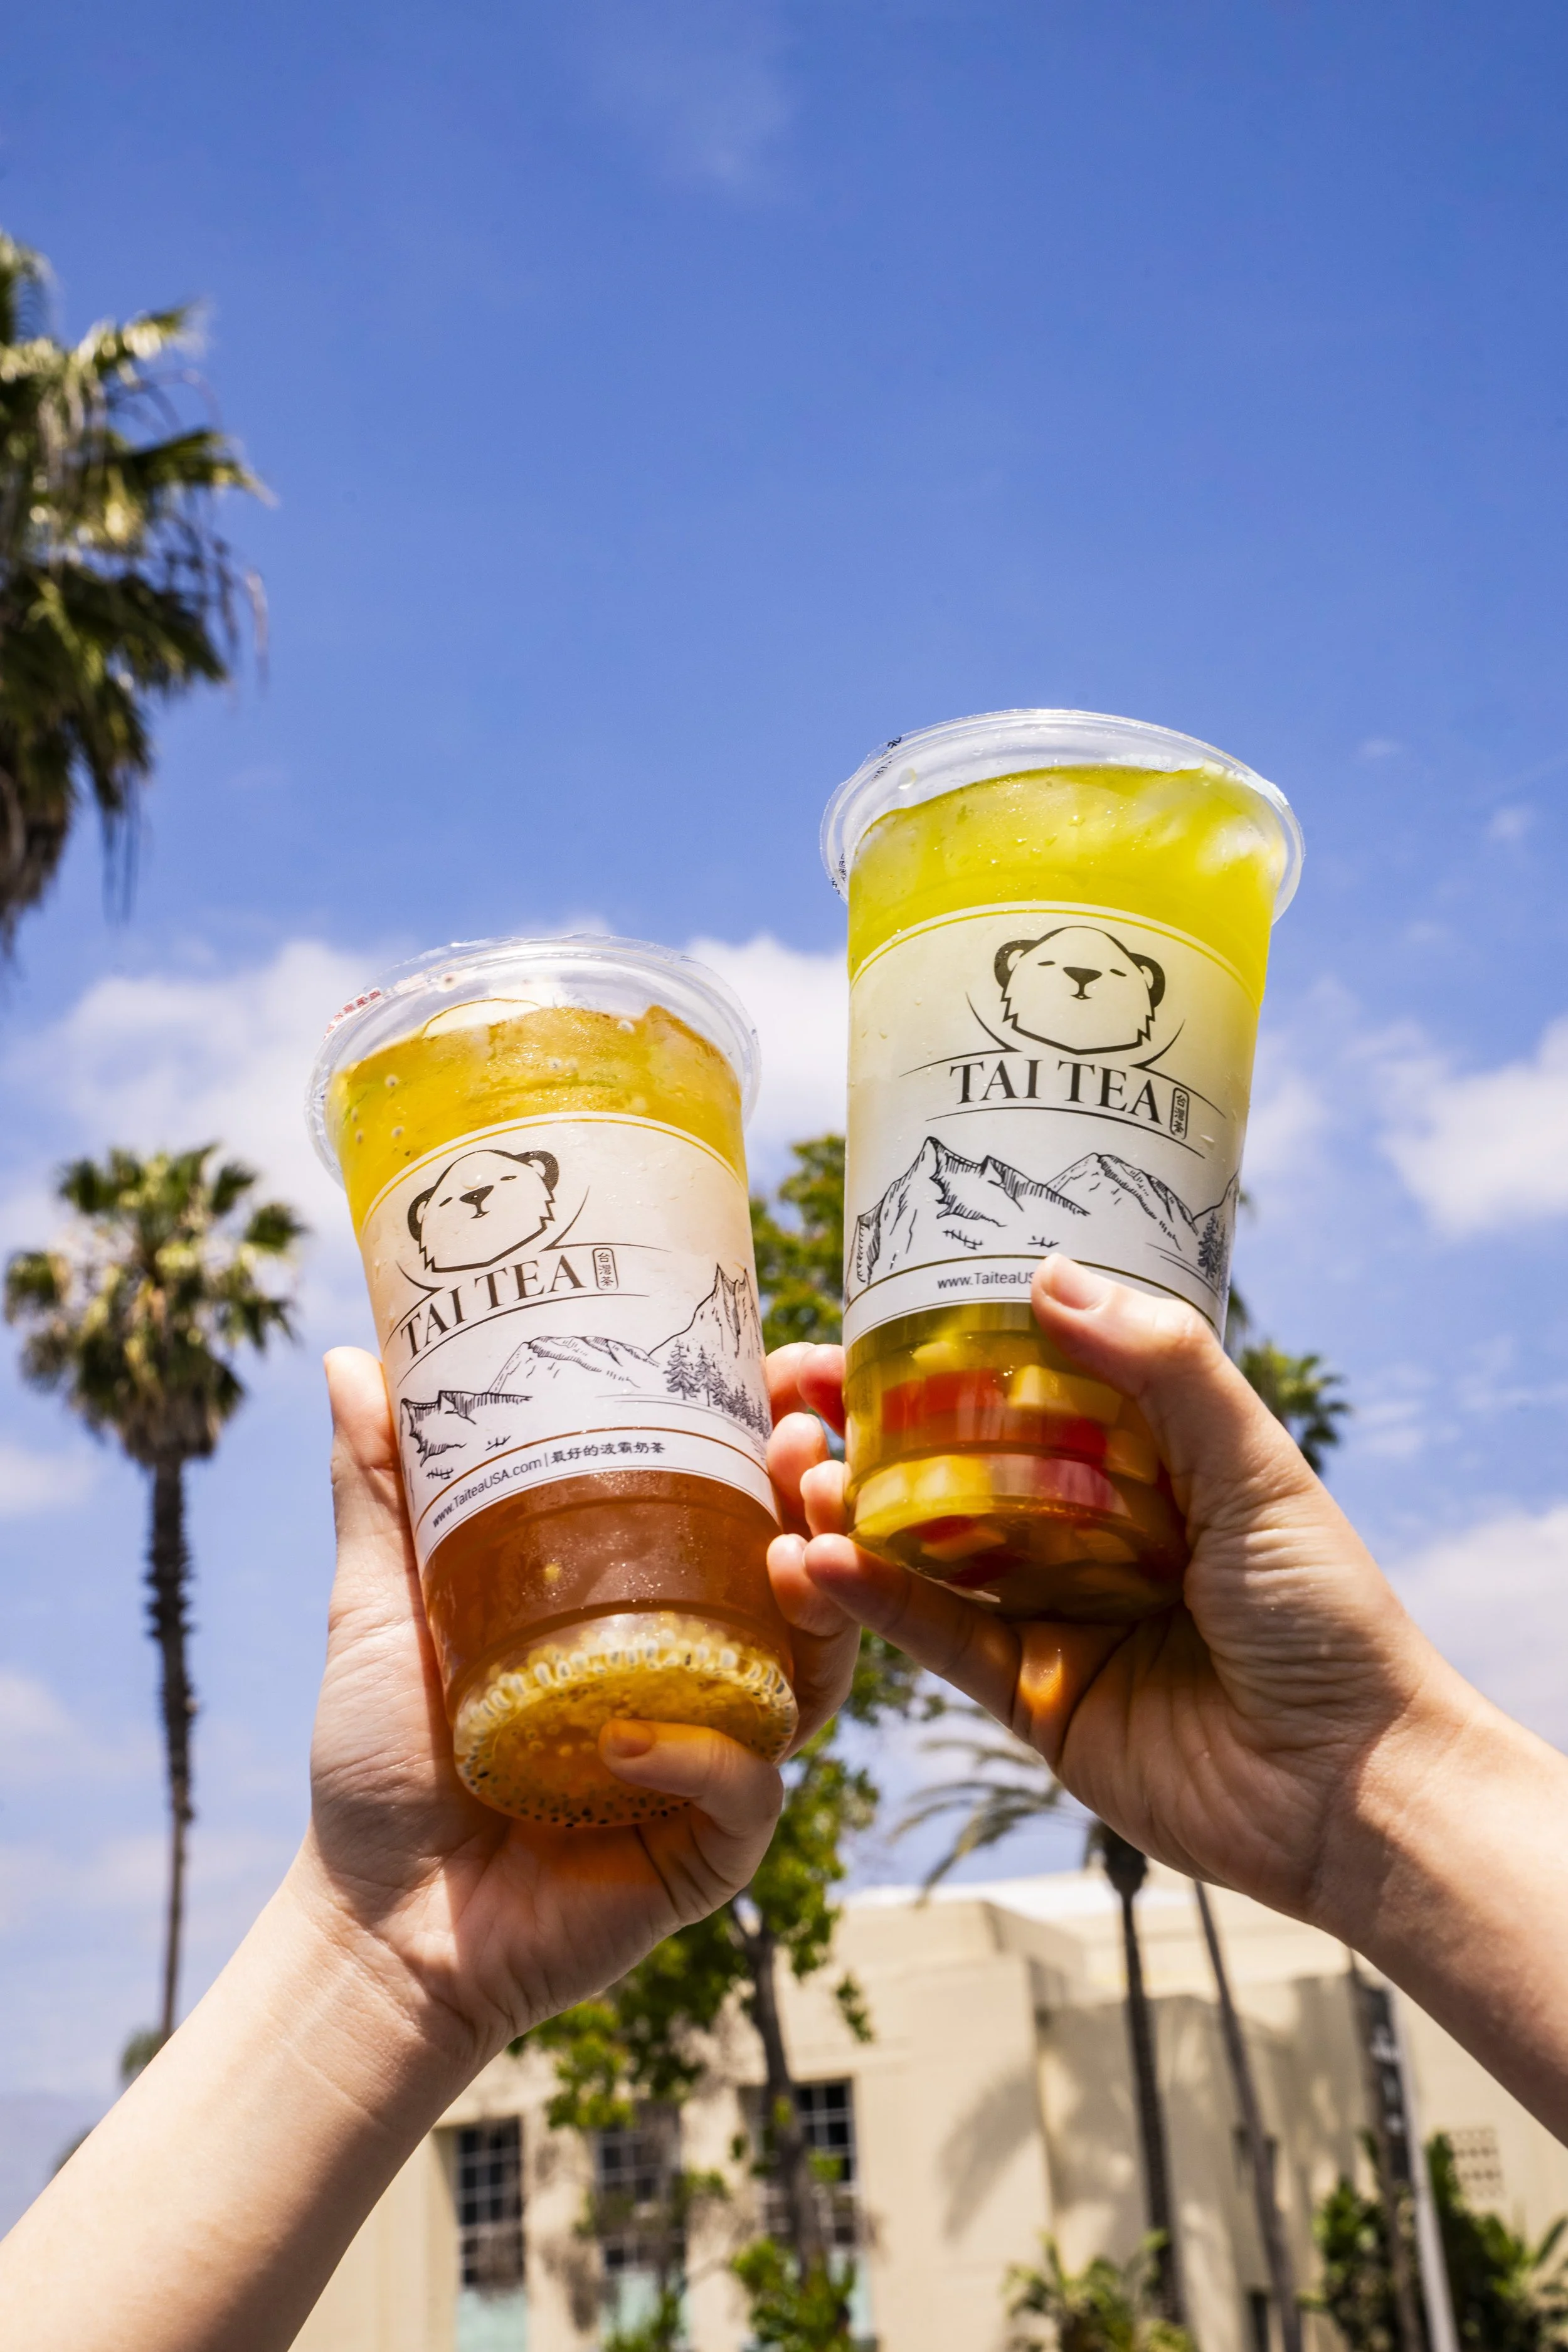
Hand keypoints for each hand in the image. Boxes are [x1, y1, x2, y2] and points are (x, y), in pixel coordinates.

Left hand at [294, 1349, 783, 2067]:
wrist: (373, 1923)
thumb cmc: (383, 1764)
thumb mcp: (379, 1604)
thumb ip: (382, 1491)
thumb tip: (351, 1360)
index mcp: (644, 1598)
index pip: (738, 1495)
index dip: (778, 1429)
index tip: (790, 1365)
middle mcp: (697, 1668)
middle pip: (804, 1572)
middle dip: (828, 1500)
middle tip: (806, 1443)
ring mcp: (712, 1754)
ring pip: (811, 1675)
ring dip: (818, 1607)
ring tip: (787, 1550)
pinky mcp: (707, 1849)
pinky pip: (743, 1790)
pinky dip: (701, 1757)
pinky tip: (631, 1735)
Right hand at [765, 1262, 1488, 1931]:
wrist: (1352, 1788)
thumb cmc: (1328, 1617)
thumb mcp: (1256, 1468)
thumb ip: (1162, 1368)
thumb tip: (1049, 1274)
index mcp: (1146, 1461)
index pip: (1021, 1385)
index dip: (935, 1352)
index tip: (853, 1320)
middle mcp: (1090, 1530)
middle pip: (953, 1462)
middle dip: (863, 1426)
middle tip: (785, 1393)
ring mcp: (1055, 1612)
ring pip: (928, 1548)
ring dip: (850, 1507)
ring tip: (794, 1471)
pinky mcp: (1032, 1698)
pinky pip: (939, 1637)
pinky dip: (875, 1600)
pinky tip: (818, 1561)